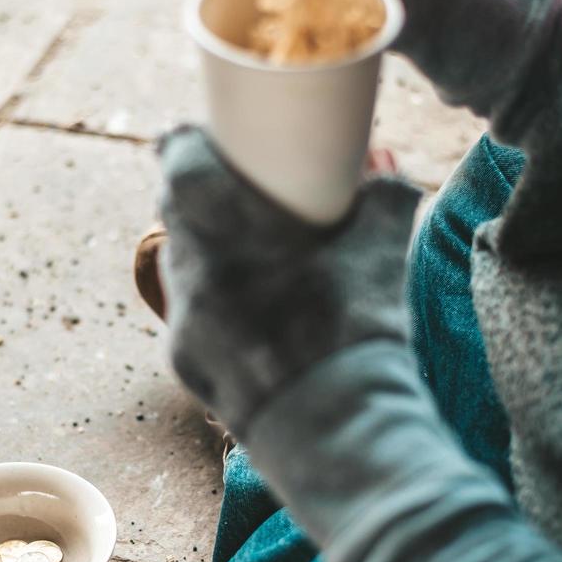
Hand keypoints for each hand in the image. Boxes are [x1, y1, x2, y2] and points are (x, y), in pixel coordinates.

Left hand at [158, 127, 421, 433]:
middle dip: (201, 199)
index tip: (207, 140)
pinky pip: (190, 318)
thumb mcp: (384, 246)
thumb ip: (386, 193)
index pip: (179, 155)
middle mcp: (187, 261)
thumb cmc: (356, 322)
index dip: (190, 143)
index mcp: (220, 217)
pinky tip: (249, 316)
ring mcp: (181, 314)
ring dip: (206, 255)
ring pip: (181, 265)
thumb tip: (385, 164)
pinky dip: (214, 308)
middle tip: (238, 199)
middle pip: (175, 211)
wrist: (334, 421)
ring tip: (247, 259)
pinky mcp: (182, 360)